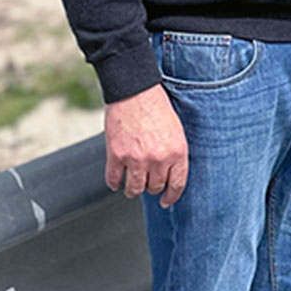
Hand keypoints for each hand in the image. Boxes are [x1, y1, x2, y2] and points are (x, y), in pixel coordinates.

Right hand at [103, 84, 188, 206]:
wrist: (134, 89)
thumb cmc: (156, 105)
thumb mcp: (176, 130)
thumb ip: (173, 152)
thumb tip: (169, 173)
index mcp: (177, 152)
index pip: (177, 184)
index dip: (171, 197)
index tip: (165, 201)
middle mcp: (159, 159)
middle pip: (155, 187)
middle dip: (151, 187)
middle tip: (147, 184)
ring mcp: (137, 159)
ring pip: (135, 189)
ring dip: (132, 190)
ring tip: (131, 188)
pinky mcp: (117, 155)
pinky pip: (114, 179)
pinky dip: (114, 183)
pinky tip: (115, 182)